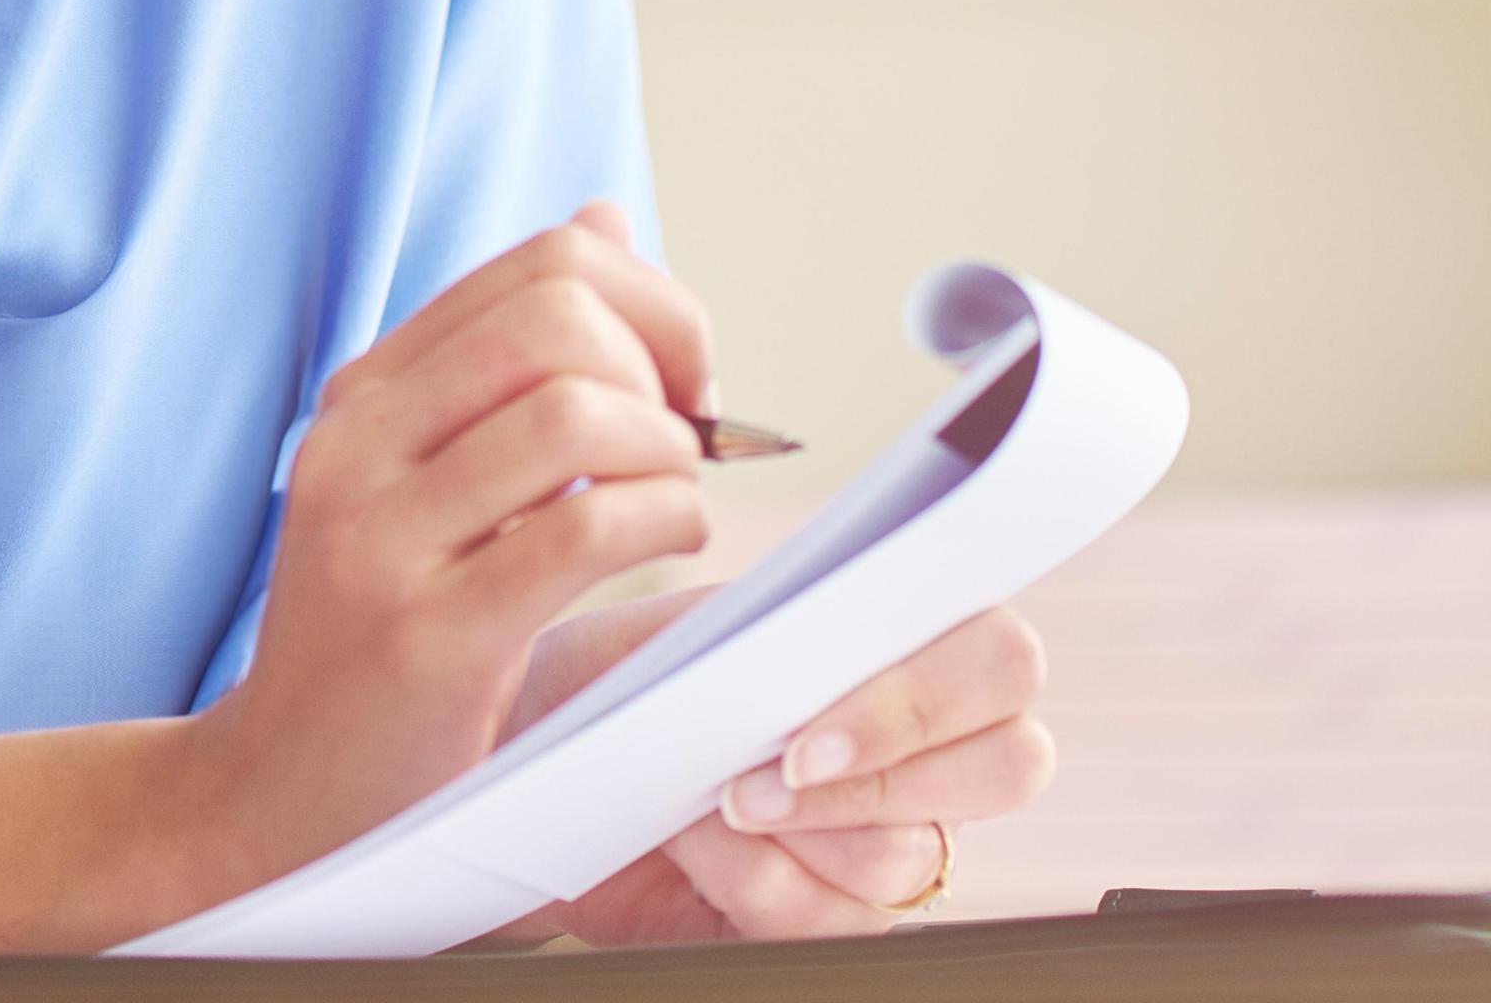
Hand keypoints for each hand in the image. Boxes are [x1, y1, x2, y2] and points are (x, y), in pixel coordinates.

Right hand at [215, 202, 715, 876]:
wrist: (284, 792)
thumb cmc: (388, 636)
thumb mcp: (433, 478)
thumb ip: (512, 360)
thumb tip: (603, 220)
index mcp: (367, 392)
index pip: (540, 266)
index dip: (650, 306)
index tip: (679, 387)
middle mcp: (359, 441)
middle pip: (560, 314)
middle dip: (668, 363)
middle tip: (690, 441)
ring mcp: (383, 534)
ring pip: (577, 413)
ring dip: (668, 455)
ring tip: (669, 504)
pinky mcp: (427, 632)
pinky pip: (583, 529)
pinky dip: (661, 523)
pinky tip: (661, 548)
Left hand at [536, 601, 1054, 943]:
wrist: (540, 765)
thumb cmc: (611, 682)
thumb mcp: (664, 633)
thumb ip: (752, 631)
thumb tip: (808, 661)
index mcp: (903, 650)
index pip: (1001, 657)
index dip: (929, 694)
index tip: (812, 725)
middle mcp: (926, 752)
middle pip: (1010, 763)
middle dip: (879, 772)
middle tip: (769, 772)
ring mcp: (894, 843)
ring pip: (908, 856)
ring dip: (794, 827)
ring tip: (704, 798)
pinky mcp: (839, 918)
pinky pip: (831, 919)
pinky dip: (748, 879)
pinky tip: (688, 843)